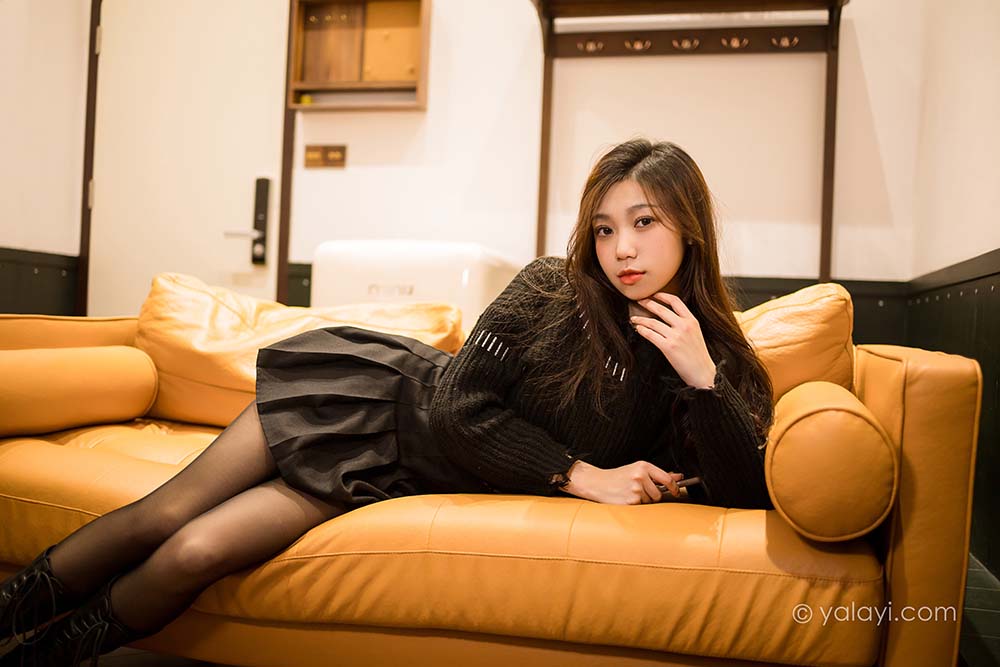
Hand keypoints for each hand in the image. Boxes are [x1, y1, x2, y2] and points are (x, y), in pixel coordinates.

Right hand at [565, 460, 686, 504]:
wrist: (597, 482)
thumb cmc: (618, 476)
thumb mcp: (637, 470)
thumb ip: (658, 474)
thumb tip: (678, 476)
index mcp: (643, 466)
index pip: (667, 479)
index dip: (674, 488)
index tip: (675, 492)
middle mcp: (640, 476)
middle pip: (658, 494)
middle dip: (652, 495)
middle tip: (639, 491)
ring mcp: (635, 489)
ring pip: (650, 501)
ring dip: (643, 500)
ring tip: (630, 493)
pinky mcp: (630, 501)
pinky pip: (641, 507)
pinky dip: (635, 505)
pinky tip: (626, 498)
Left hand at [629, 292, 715, 387]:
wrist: (702, 372)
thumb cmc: (698, 355)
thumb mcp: (696, 333)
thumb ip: (684, 323)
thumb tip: (668, 316)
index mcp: (692, 321)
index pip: (675, 301)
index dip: (662, 296)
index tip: (653, 295)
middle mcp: (684, 326)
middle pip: (661, 309)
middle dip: (647, 303)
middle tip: (639, 301)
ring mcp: (676, 336)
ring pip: (653, 322)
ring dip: (641, 319)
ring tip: (634, 318)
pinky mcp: (668, 347)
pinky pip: (651, 335)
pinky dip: (642, 330)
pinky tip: (638, 329)